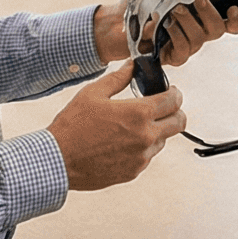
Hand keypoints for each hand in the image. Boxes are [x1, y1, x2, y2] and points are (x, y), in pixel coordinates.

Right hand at [48, 63, 187, 189]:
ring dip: (156, 130)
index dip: (174, 93)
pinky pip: (148, 156)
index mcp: (138, 114)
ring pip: (163, 140)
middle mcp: (145, 137)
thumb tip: (132, 67)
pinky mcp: (134, 171)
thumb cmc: (72, 127)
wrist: (58, 161)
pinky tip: (122, 142)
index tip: (169, 91)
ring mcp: (141, 157)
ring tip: (133, 126)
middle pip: (179, 122)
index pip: (174, 101)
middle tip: (162, 108)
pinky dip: (142, 147)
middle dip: (174, 112)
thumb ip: (118, 79)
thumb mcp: (93, 94)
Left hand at [92, 0, 237, 65]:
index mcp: (203, 13)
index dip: (236, 19)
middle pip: (217, 29)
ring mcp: (188, 45)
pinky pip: (183, 51)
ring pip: (199, 38)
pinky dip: (175, 36)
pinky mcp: (174, 56)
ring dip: (187, 21)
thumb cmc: (144, 0)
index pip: (230, 21)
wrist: (117, 20)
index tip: (232, 8)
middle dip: (209, 12)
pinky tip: (165, 25)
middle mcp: (199, 31)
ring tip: (173, 10)